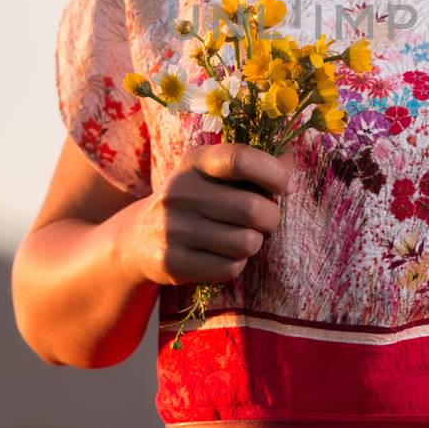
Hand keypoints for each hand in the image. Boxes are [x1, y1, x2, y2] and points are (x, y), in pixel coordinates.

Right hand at [115, 140, 294, 288]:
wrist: (136, 238)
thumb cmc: (194, 200)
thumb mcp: (213, 175)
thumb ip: (252, 166)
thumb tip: (292, 159)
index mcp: (194, 162)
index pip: (240, 159)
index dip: (273, 173)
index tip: (284, 186)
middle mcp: (179, 192)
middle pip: (251, 209)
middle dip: (271, 218)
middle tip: (267, 221)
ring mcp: (172, 229)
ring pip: (245, 243)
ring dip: (254, 243)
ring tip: (243, 238)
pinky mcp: (171, 262)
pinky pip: (228, 268)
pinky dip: (236, 264)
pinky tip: (224, 255)